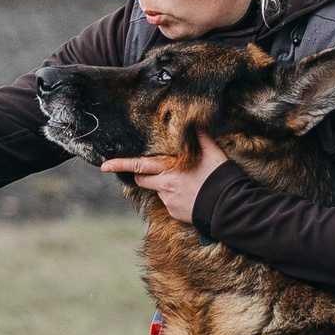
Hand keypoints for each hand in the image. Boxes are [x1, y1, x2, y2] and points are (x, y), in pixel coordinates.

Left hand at [103, 131, 226, 223]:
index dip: (120, 165)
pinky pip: (168, 203)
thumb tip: (196, 122)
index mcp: (170, 170)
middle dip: (143, 174)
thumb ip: (201, 137)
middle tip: (155, 171)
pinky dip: (175, 198)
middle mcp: (165, 186)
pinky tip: (190, 195)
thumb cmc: (220, 177)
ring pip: (157, 190)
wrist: (229, 207)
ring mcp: (169, 201)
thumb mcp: (213, 153)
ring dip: (164, 185)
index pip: (139, 165)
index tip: (104, 166)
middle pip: (142, 179)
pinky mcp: (175, 213)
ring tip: (186, 183)